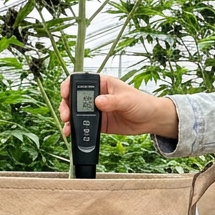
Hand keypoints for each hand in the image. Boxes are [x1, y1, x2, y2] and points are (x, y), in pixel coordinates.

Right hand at [60, 74, 177, 137]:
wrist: (150, 120)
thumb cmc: (142, 102)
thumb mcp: (127, 99)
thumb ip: (112, 101)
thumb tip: (98, 101)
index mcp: (102, 83)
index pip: (81, 81)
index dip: (69, 85)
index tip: (65, 94)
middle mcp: (96, 95)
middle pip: (74, 98)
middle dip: (66, 105)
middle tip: (66, 115)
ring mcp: (96, 110)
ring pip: (76, 112)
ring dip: (69, 118)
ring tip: (67, 125)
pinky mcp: (98, 123)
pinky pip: (83, 125)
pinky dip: (75, 129)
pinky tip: (72, 132)